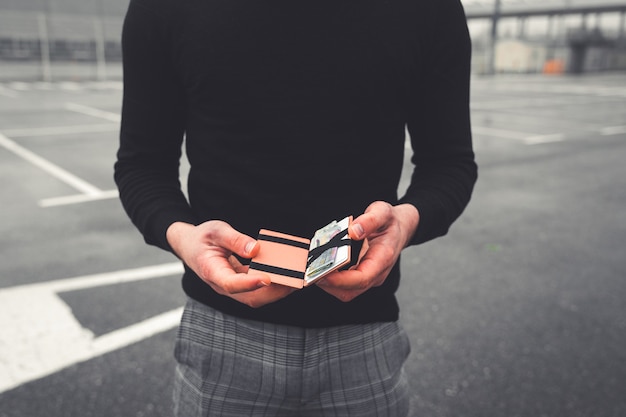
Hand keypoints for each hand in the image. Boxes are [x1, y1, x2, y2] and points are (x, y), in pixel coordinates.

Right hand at [166, 221, 293, 307]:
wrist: (190, 246)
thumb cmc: (202, 238)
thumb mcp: (216, 230)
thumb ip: (235, 239)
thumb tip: (255, 248)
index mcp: (212, 272)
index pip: (232, 284)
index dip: (250, 283)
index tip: (268, 277)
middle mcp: (223, 285)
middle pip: (250, 298)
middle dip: (274, 292)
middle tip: (295, 280)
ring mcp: (233, 288)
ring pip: (257, 297)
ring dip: (278, 291)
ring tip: (298, 279)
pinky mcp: (241, 285)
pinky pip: (259, 290)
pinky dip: (275, 284)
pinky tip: (288, 274)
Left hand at [316, 201, 418, 301]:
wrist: (400, 229)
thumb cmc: (390, 222)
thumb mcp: (383, 212)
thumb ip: (370, 220)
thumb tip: (354, 231)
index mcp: (383, 259)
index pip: (362, 278)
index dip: (341, 280)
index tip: (324, 274)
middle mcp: (376, 273)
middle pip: (351, 291)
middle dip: (329, 285)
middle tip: (310, 272)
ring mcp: (369, 277)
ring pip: (346, 292)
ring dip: (328, 284)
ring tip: (313, 270)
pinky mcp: (361, 276)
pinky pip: (344, 285)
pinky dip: (331, 280)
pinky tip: (320, 267)